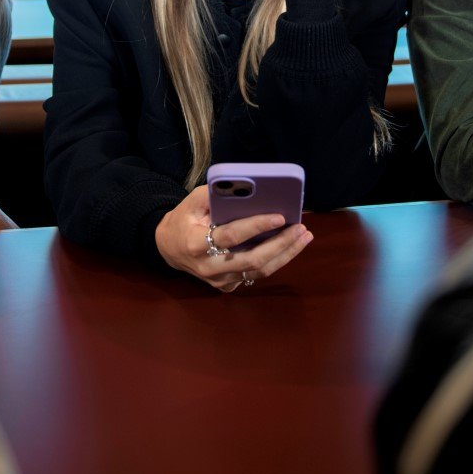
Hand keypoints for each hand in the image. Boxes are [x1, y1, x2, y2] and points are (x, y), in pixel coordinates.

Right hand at [154, 186, 313, 292]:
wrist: (168, 247)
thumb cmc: (184, 219)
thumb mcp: (192, 201)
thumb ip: (216, 194)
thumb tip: (249, 186)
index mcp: (196, 244)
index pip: (230, 236)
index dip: (256, 226)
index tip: (280, 216)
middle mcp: (208, 267)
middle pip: (251, 260)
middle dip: (280, 244)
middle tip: (301, 229)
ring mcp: (218, 281)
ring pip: (258, 272)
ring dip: (285, 255)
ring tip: (303, 237)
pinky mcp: (226, 286)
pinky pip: (255, 276)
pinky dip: (275, 261)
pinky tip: (289, 247)